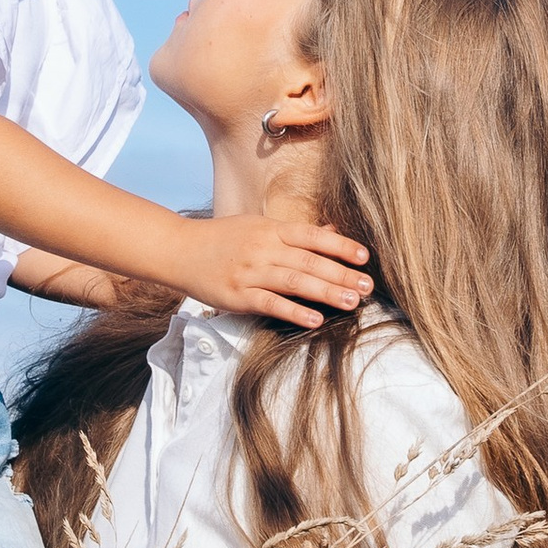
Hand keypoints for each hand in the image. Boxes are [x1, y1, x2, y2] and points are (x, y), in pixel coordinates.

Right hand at [174, 215, 370, 330]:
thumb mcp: (258, 227)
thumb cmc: (223, 239)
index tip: (364, 257)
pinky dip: (294, 311)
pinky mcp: (237, 295)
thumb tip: (332, 233)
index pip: (312, 236)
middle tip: (368, 286)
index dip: (340, 246)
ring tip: (351, 302)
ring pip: (295, 282)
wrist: (179, 250)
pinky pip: (270, 303)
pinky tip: (315, 319)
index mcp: (271, 230)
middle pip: (309, 261)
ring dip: (326, 292)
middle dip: (341, 273)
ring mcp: (250, 272)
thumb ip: (293, 234)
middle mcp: (263, 249)